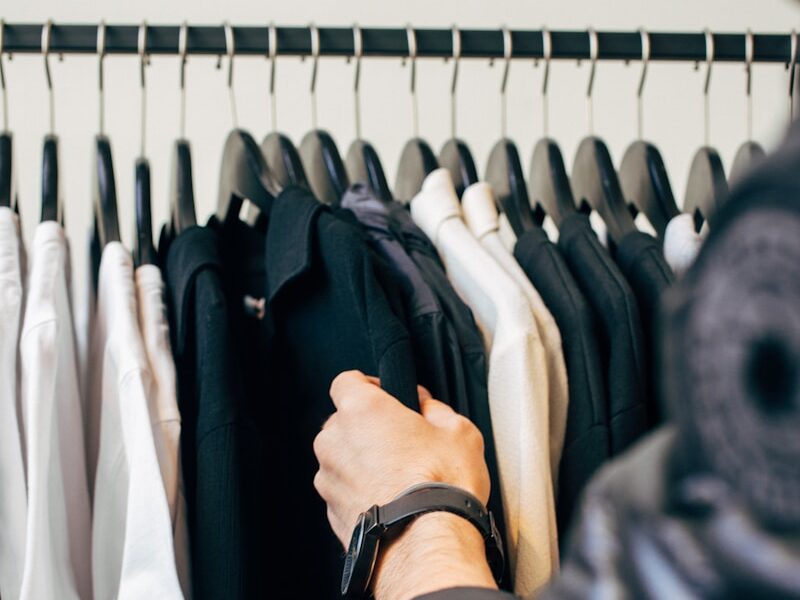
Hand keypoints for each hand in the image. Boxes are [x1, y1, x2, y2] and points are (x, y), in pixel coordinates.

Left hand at [313, 371, 496, 599]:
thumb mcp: (458, 431)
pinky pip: (343, 488)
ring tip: (399, 476)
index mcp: (361, 409)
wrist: (425, 545)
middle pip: (343, 420)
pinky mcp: (330, 509)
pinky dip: (360, 489)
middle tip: (402, 439)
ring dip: (361, 460)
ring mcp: (329, 477)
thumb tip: (427, 407)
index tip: (387, 395)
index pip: (346, 380)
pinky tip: (389, 499)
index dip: (368, 385)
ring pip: (341, 456)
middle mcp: (335, 440)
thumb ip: (436, 410)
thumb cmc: (441, 486)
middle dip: (368, 426)